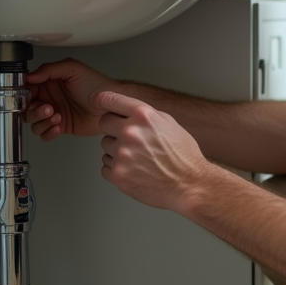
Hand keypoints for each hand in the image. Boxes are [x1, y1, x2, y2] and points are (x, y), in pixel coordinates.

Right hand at [26, 59, 115, 139]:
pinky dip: (47, 132)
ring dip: (41, 121)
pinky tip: (58, 126)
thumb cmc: (97, 85)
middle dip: (34, 110)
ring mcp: (54, 113)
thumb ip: (49, 69)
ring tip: (56, 116)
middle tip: (48, 108)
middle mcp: (49, 98)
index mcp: (49, 82)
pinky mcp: (60, 127)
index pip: (27, 89)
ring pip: (33, 122)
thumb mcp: (73, 69)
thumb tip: (30, 75)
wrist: (111, 106)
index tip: (29, 97)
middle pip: (26, 108)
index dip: (24, 94)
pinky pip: (44, 133)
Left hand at [97, 90, 212, 213]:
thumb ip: (146, 115)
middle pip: (104, 123)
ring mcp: (123, 154)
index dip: (102, 99)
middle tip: (129, 139)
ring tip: (138, 159)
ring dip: (116, 151)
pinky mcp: (118, 174)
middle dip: (114, 129)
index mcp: (144, 116)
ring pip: (105, 146)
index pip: (111, 100)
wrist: (189, 185)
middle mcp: (131, 132)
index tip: (96, 100)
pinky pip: (105, 167)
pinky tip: (134, 171)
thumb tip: (127, 111)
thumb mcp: (170, 124)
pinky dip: (117, 169)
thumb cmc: (183, 156)